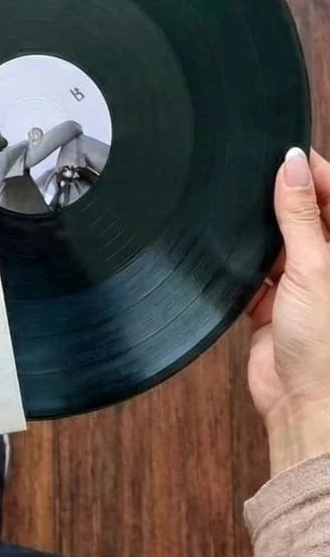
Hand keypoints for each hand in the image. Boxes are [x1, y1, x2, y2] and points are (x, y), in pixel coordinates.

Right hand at [247, 148, 329, 475]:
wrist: (302, 402)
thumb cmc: (326, 347)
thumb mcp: (313, 267)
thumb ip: (300, 215)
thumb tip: (293, 166)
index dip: (316, 175)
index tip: (288, 154)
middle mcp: (328, 266)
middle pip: (308, 217)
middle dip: (286, 200)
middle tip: (260, 179)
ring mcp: (302, 285)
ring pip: (279, 243)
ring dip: (263, 235)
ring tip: (245, 220)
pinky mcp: (273, 303)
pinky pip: (255, 272)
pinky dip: (244, 266)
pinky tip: (235, 258)